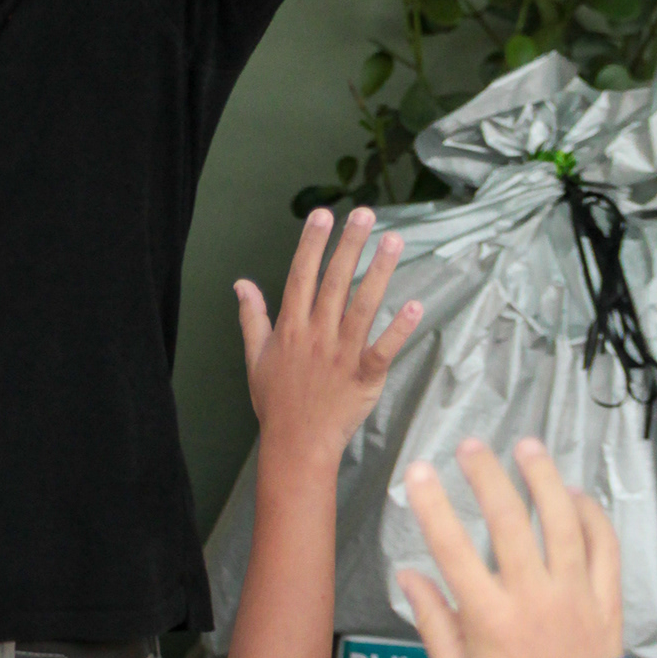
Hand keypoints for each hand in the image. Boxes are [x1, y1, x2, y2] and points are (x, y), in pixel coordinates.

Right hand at [235, 205, 422, 459]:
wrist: (296, 444)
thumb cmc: (276, 402)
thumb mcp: (255, 357)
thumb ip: (252, 317)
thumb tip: (241, 284)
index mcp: (291, 329)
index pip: (301, 277)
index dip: (311, 244)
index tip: (322, 215)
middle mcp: (317, 335)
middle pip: (335, 282)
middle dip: (349, 245)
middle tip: (364, 213)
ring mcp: (342, 355)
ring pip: (363, 306)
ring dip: (380, 272)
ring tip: (394, 241)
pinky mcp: (364, 377)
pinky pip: (384, 349)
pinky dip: (399, 329)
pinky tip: (415, 306)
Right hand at [398, 439, 622, 657]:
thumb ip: (431, 620)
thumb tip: (408, 575)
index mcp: (489, 619)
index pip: (453, 548)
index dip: (433, 505)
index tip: (420, 473)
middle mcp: (534, 599)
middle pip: (510, 522)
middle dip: (487, 477)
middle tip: (472, 448)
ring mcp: (575, 596)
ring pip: (563, 523)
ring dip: (543, 479)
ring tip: (528, 448)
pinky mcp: (606, 601)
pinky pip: (605, 546)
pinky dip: (592, 515)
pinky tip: (574, 494)